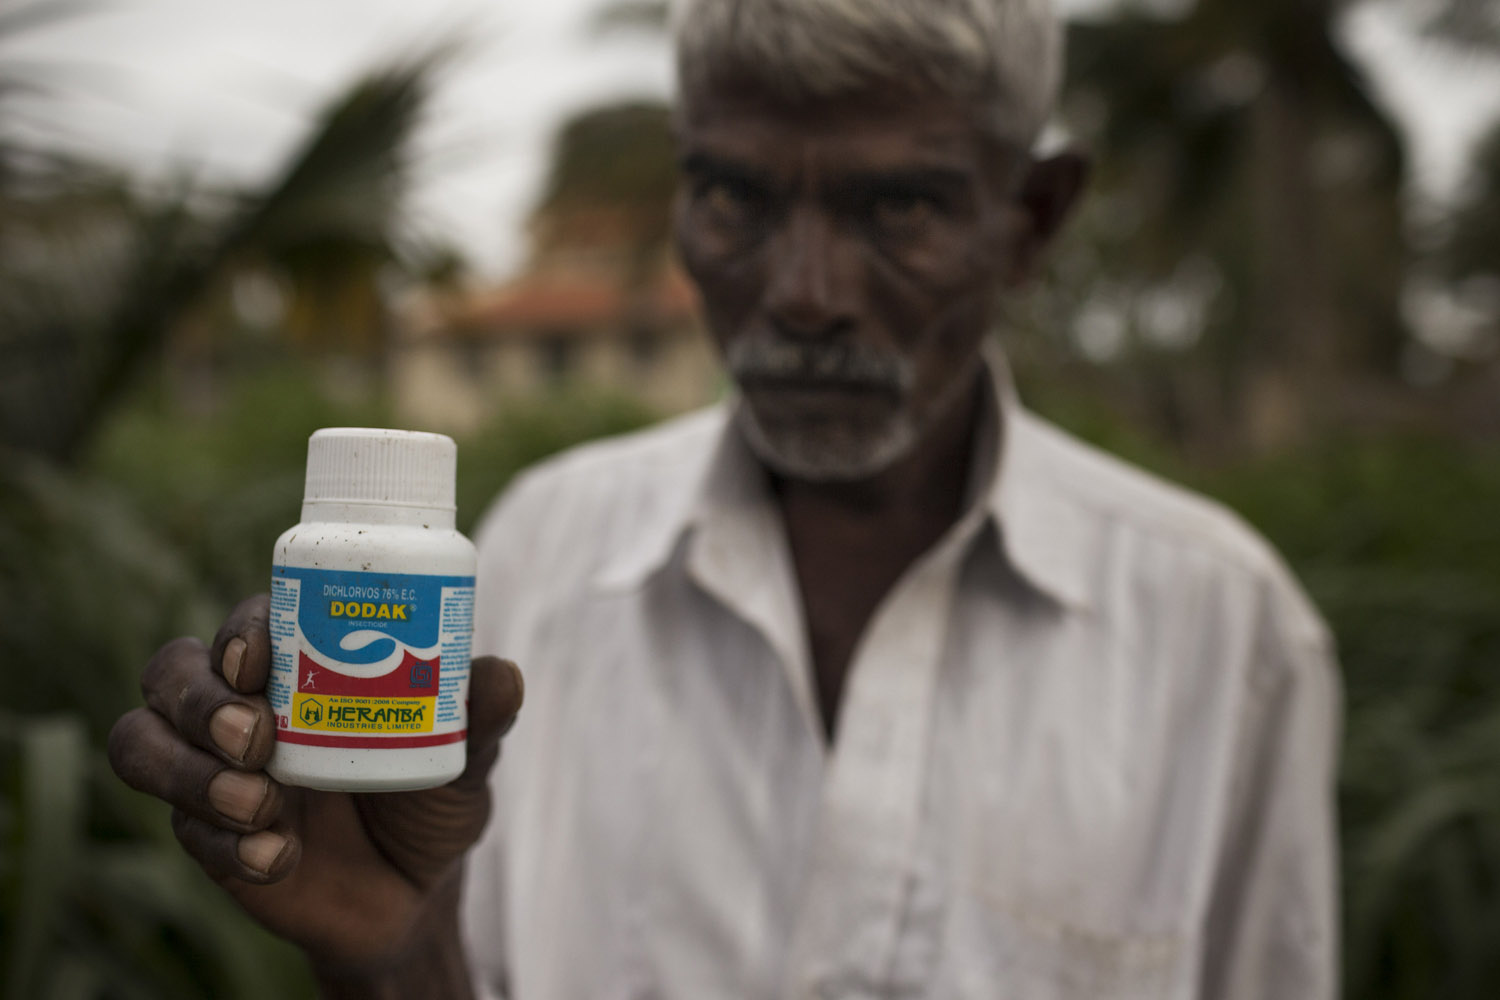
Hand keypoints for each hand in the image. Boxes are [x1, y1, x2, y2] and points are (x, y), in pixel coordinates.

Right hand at [108, 594, 523, 969]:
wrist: (414, 894)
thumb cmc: (431, 800)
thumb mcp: (465, 760)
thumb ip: (480, 720)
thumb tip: (503, 675)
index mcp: (300, 666)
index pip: (247, 622)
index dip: (239, 630)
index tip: (261, 659)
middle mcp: (243, 707)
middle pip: (171, 672)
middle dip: (199, 700)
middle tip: (257, 738)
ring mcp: (213, 770)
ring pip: (140, 742)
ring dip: (187, 771)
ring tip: (262, 806)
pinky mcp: (204, 835)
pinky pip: (179, 829)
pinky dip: (224, 845)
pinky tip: (279, 860)